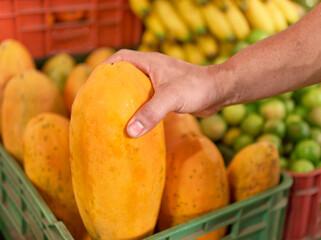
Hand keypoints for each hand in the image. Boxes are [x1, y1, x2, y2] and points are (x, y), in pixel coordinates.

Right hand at [104, 50, 224, 137]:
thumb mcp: (171, 98)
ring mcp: (159, 82)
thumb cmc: (197, 88)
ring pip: (135, 89)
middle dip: (111, 87)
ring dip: (125, 99)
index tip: (92, 85)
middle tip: (98, 103)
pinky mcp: (166, 94)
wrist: (220, 91)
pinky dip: (138, 109)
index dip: (104, 68)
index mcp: (148, 62)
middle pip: (124, 75)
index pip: (119, 59)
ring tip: (111, 115)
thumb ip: (151, 113)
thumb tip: (129, 132)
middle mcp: (152, 70)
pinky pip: (146, 100)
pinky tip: (133, 122)